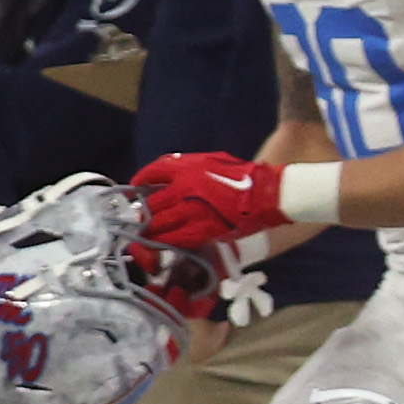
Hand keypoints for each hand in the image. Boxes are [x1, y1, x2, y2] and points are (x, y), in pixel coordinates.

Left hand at [131, 150, 298, 254]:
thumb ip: (189, 167)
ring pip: (158, 224)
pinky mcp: (201, 230)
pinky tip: (166, 242)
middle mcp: (184, 189)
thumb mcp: (213, 162)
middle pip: (151, 203)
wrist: (267, 194)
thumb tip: (168, 175)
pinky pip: (174, 239)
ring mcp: (191, 211)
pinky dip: (166, 241)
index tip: (135, 188)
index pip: (152, 173)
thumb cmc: (243, 177)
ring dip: (152, 230)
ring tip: (150, 233)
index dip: (140, 181)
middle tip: (141, 218)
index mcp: (187, 168)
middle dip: (144, 212)